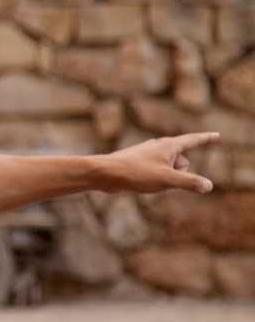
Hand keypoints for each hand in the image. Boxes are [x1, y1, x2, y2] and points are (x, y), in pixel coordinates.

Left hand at [101, 132, 219, 193]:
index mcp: (168, 145)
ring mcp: (148, 154)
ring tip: (148, 180)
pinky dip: (157, 180)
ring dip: (167, 178)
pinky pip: (158, 173)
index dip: (206, 139)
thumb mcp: (167, 179)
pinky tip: (143, 182)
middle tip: (161, 177)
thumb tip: (208, 185)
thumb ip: (189, 182)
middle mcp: (158, 146)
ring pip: (170, 168)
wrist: (105, 173)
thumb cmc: (135, 173)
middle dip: (180, 172)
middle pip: (182, 161)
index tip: (217, 136)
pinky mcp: (140, 163)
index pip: (192, 140)